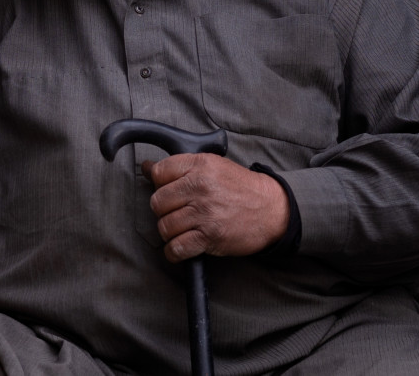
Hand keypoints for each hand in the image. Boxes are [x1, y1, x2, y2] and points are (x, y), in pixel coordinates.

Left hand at [142, 154, 288, 262]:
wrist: (272, 210)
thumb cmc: (241, 188)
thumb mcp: (213, 165)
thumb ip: (181, 166)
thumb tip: (146, 167)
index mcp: (200, 165)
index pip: (159, 173)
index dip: (160, 184)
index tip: (170, 191)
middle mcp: (200, 188)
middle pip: (157, 202)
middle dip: (164, 210)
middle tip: (178, 212)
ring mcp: (204, 213)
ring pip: (164, 226)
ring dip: (170, 232)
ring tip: (183, 228)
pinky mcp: (209, 237)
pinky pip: (176, 248)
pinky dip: (174, 252)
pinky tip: (181, 247)